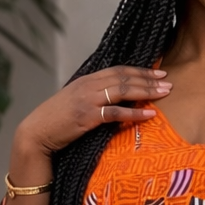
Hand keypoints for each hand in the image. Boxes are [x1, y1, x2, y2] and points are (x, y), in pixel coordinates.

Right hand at [13, 66, 171, 161]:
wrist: (36, 134)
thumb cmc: (56, 122)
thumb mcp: (75, 103)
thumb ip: (93, 98)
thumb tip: (112, 100)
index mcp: (86, 80)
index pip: (118, 70)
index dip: (139, 70)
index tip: (158, 73)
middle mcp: (88, 86)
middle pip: (123, 77)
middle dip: (148, 79)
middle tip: (168, 81)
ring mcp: (87, 100)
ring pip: (122, 90)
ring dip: (145, 91)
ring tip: (164, 93)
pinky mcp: (87, 117)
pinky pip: (115, 112)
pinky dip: (134, 112)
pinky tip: (149, 114)